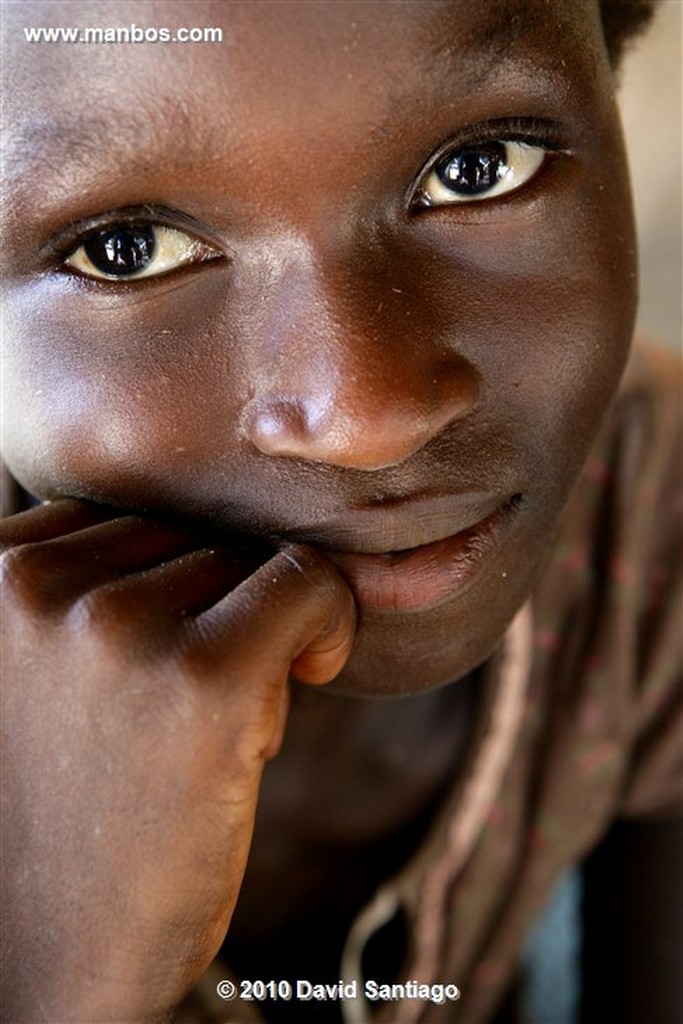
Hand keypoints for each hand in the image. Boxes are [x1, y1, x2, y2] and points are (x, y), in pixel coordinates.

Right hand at [0, 500, 354, 1022]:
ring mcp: (113, 627)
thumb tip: (216, 509)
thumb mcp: (39, 665)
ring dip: (256, 632)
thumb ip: (88, 581)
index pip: (129, 517)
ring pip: (249, 562)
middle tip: (184, 706)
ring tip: (211, 718)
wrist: (51, 959)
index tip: (167, 660)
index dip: (169, 587)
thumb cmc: (61, 801)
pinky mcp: (202, 680)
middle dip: (213, 609)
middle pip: (192, 535)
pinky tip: (305, 678)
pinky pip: (308, 587)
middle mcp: (32, 586)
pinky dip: (327, 623)